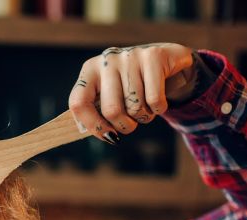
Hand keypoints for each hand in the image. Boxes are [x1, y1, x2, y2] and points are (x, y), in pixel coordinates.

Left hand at [68, 43, 194, 140]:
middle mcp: (107, 61)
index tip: (108, 136)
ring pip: (135, 108)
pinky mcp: (153, 56)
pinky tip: (158, 100)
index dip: (93, 126)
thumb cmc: (134, 86)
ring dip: (144, 116)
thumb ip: (100, 113)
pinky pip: (154, 100)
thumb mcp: (112, 96)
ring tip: (146, 104)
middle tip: (131, 122)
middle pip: (111, 111)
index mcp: (90, 70)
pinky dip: (159, 109)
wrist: (168, 60)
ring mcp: (130, 56)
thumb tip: (105, 135)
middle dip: (124, 126)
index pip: (78, 103)